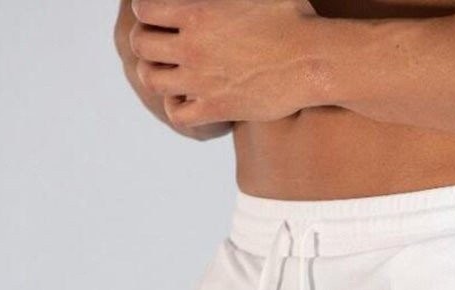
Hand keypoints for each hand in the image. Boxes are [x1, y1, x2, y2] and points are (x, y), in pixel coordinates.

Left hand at [128, 0, 323, 128]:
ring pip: (151, 80)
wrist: (313, 61)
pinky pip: (177, 114)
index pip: (143, 10)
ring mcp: (202, 80)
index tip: (162, 20)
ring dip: (158, 76)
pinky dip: (178, 107)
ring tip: (174, 75)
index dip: (148, 14)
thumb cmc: (294, 19)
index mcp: (196, 11)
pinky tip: (193, 100)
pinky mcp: (217, 109)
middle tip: (166, 49)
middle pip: (141, 46)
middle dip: (149, 45)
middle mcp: (193, 46)